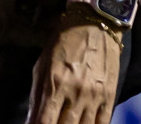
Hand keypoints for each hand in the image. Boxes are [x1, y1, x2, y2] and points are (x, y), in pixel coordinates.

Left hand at [27, 8, 122, 123]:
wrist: (94, 26)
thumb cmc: (62, 44)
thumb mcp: (42, 66)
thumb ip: (36, 95)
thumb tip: (31, 119)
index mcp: (53, 83)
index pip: (43, 121)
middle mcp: (74, 92)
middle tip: (50, 123)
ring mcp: (93, 96)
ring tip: (65, 123)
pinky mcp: (109, 97)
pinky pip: (102, 123)